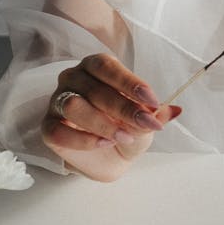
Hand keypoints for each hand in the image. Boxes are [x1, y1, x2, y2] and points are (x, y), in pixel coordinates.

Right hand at [42, 53, 180, 180]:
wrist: (110, 157)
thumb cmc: (126, 127)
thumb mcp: (145, 120)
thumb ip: (156, 114)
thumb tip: (175, 110)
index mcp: (96, 67)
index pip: (108, 67)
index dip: (130, 83)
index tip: (152, 101)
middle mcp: (73, 78)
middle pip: (95, 88)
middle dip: (125, 108)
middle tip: (146, 124)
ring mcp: (57, 102)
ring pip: (74, 106)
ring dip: (103, 123)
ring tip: (125, 136)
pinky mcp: (48, 126)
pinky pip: (59, 131)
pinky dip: (84, 139)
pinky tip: (104, 143)